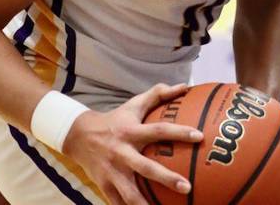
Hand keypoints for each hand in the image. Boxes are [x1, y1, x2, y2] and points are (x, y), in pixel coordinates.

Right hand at [64, 83, 202, 202]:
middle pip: (146, 168)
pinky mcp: (105, 186)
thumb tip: (184, 86)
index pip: (159, 131)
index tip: (199, 136)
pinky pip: (119, 203)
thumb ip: (158, 94)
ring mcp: (113, 172)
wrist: (80, 136)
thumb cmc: (115, 120)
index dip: (179, 132)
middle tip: (187, 187)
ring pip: (130, 193)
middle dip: (167, 178)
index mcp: (131, 132)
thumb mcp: (134, 105)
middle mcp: (122, 153)